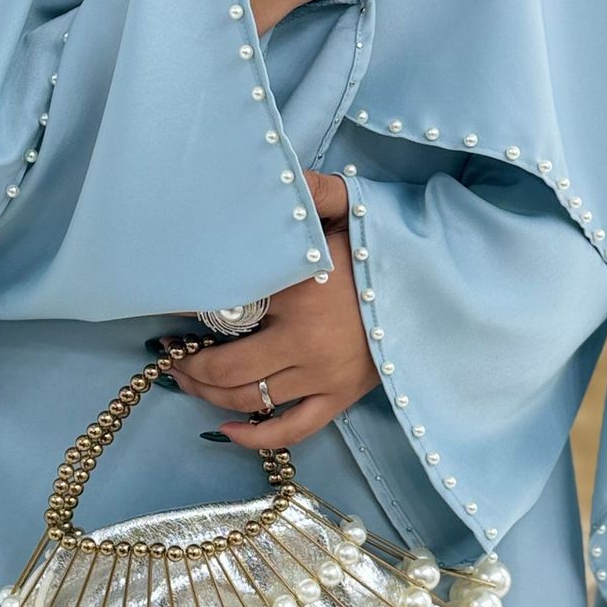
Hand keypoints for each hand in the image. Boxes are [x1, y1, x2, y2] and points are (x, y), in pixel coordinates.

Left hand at [166, 174, 371, 447]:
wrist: (441, 290)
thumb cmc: (387, 248)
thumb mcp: (350, 208)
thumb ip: (314, 190)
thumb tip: (279, 171)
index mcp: (299, 293)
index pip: (223, 309)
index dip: (186, 313)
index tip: (165, 309)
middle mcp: (306, 343)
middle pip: (226, 369)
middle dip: (188, 365)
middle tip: (169, 354)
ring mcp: (323, 377)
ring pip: (249, 399)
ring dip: (209, 394)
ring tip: (188, 379)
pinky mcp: (341, 397)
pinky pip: (291, 430)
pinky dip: (255, 435)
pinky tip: (228, 430)